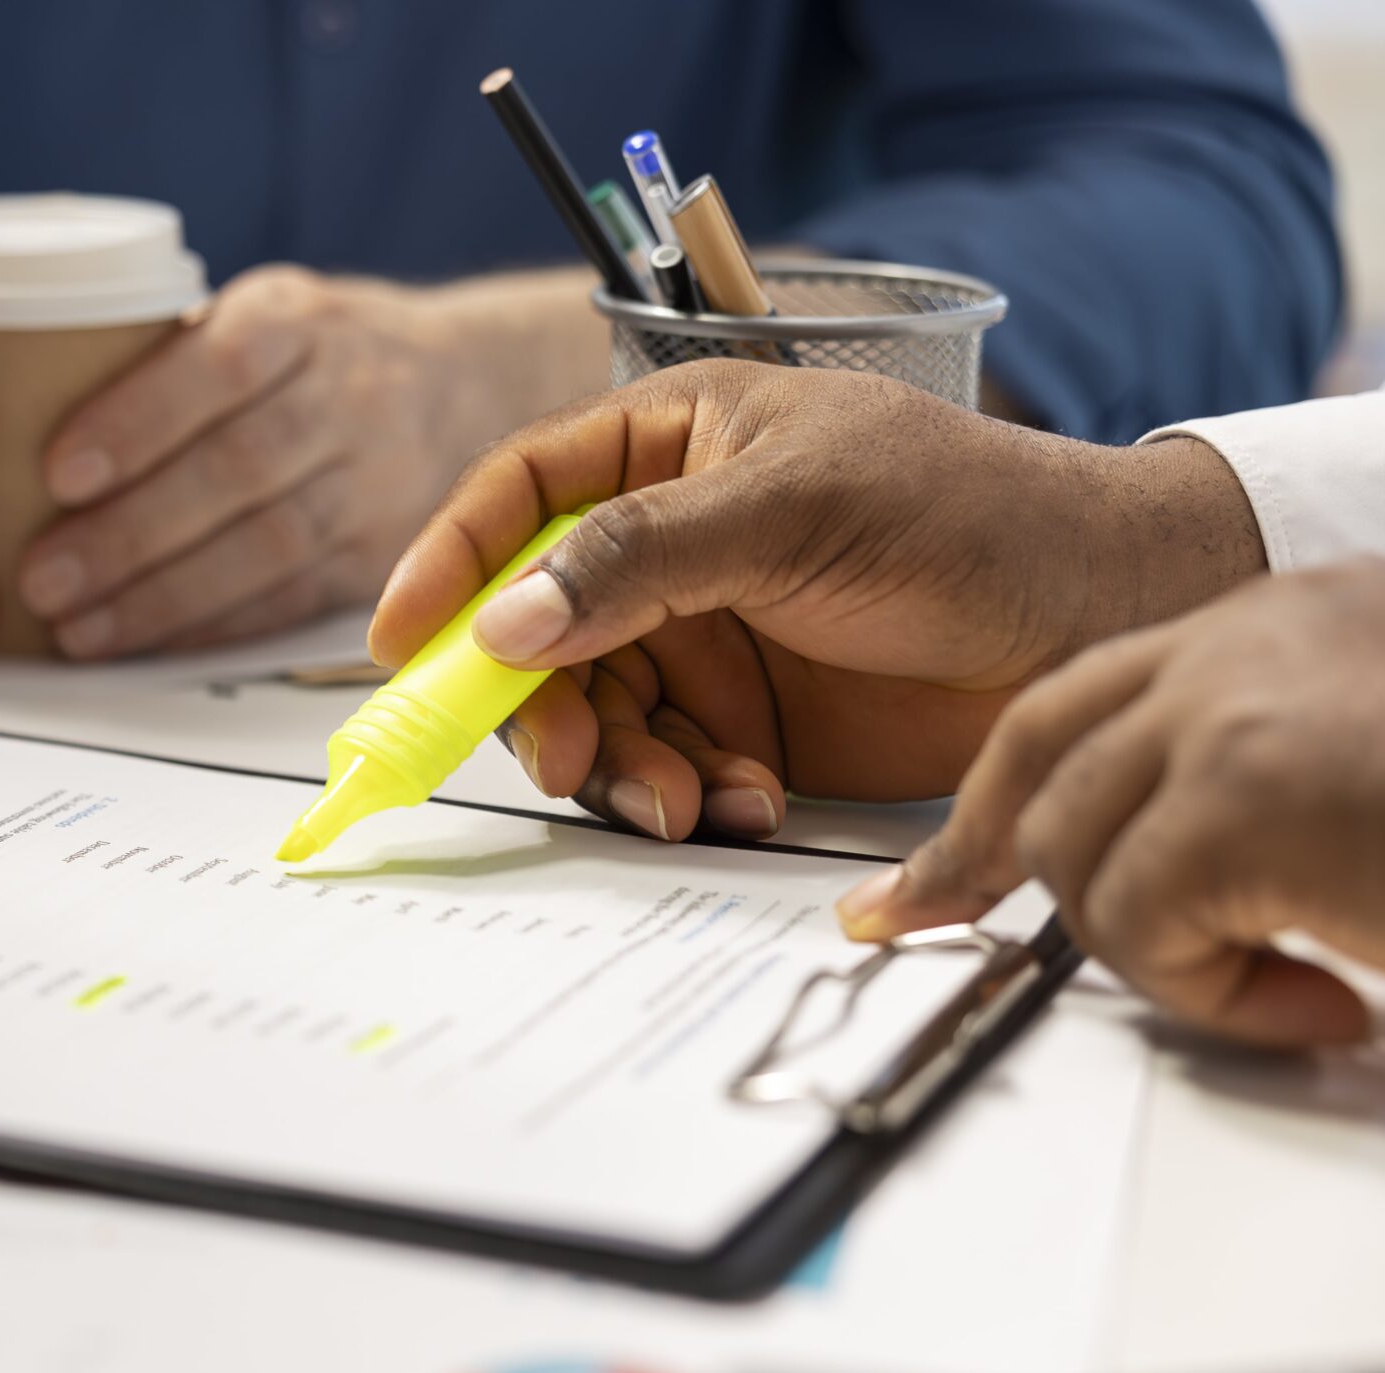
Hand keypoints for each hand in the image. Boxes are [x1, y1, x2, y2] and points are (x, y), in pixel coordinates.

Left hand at [22, 266, 562, 657]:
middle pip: (237, 470)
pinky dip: (208, 628)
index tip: (58, 471)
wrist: (462, 385)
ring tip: (75, 627)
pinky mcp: (383, 555)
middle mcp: (350, 396)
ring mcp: (375, 481)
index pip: (220, 365)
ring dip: (160, 598)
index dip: (138, 421)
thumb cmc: (313, 353)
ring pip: (264, 548)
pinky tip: (140, 644)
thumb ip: (169, 357)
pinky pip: (289, 600)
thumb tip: (21, 415)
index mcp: (299, 321)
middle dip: (128, 533)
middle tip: (41, 577)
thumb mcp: (257, 314)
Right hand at [370, 361, 1268, 840]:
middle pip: (536, 628)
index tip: (399, 642)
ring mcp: (701, 632)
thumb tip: (503, 623)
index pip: (519, 491)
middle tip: (572, 764)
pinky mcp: (741, 719)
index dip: (448, 562)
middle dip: (546, 704)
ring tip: (689, 801)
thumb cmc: (966, 514)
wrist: (1098, 616)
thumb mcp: (792, 510)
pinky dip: (690, 796)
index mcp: (666, 445)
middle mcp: (665, 541)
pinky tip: (750, 800)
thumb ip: (638, 559)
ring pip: (596, 712)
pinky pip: (664, 768)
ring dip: (626, 768)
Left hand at [837, 567, 1384, 1047]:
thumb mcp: (1372, 760)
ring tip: (1277, 988)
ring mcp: (1230, 711)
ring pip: (1067, 851)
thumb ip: (1274, 773)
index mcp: (1273, 624)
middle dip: (975, 865)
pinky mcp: (1247, 796)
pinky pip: (1136, 928)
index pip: (1084, 701)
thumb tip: (1225, 858)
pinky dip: (1210, 996)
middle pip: (1040, 766)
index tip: (930, 869)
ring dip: (1151, 949)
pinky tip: (1313, 1004)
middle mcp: (1240, 642)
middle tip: (923, 921)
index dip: (999, 791)